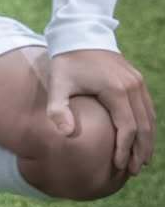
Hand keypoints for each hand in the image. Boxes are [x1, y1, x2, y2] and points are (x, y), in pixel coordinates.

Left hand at [47, 49, 155, 173]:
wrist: (78, 34)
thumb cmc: (66, 62)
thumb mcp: (57, 83)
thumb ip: (58, 109)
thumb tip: (65, 134)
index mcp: (116, 89)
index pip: (127, 128)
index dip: (125, 149)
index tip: (119, 166)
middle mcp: (132, 85)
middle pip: (144, 126)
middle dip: (140, 151)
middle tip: (133, 171)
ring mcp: (137, 81)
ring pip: (149, 117)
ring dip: (147, 140)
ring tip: (140, 161)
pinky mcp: (136, 79)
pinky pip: (147, 107)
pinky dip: (146, 125)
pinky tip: (141, 139)